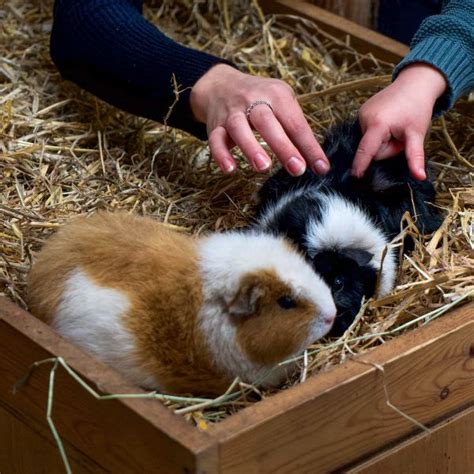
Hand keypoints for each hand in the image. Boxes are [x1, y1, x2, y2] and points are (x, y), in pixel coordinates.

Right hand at [190, 64, 329, 175]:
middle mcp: (253, 100)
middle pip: (267, 122)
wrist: (221, 85)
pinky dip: (220, 154)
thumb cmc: (261, 100)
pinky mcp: (216, 126)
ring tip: (263, 167)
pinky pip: (215, 140)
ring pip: (239, 128)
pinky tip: (230, 169)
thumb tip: (317, 162)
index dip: (309, 147)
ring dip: (251, 147)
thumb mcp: (282, 104)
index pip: (295, 123)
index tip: (321, 168)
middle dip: (283, 146)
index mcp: (276, 95)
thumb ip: (296, 130)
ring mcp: (232, 113)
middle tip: (297, 169)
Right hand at [352, 63, 447, 179]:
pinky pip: (366, 132)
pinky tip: (387, 122)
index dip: (360, 165)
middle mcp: (364, 118)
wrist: (415, 83)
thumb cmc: (417, 108)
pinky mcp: (361, 111)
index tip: (355, 177)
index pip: (366, 151)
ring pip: (368, 141)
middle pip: (370, 148)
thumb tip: (420, 177)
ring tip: (393, 127)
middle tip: (399, 136)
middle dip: (384, 148)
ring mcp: (361, 113)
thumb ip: (415, 157)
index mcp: (377, 124)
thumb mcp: (417, 134)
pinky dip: (376, 132)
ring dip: (380, 140)